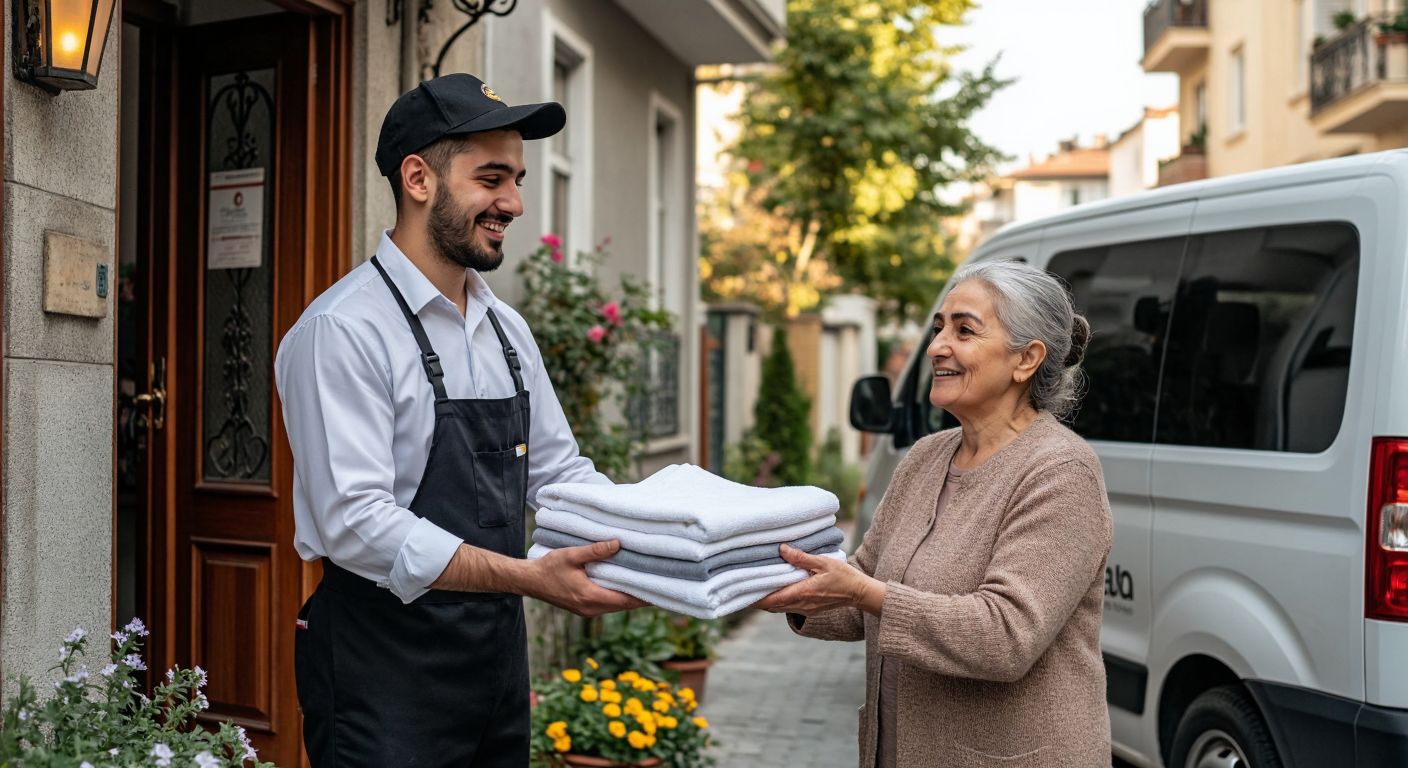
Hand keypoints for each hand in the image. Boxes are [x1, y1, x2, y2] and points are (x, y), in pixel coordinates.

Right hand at [527, 540, 648, 616]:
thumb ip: (595, 550)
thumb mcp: (572, 555)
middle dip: (640, 597)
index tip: (659, 589)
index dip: (643, 596)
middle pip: (623, 606)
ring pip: (616, 606)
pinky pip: (607, 604)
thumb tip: (617, 544)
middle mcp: (591, 608)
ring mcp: (587, 611)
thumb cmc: (548, 568)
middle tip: (658, 584)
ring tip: (645, 584)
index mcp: (590, 597)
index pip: (624, 600)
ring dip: (629, 597)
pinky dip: (618, 597)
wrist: (529, 581)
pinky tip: (624, 586)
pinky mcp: (584, 608)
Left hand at [754, 545, 885, 616]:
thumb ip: (801, 557)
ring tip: (756, 589)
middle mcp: (802, 604)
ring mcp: (806, 609)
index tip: (742, 593)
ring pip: (780, 608)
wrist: (860, 592)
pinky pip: (789, 606)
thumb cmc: (843, 576)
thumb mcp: (822, 562)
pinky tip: (776, 590)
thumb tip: (781, 549)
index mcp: (802, 593)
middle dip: (758, 600)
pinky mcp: (810, 608)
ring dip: (768, 600)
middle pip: (772, 606)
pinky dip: (779, 600)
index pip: (772, 600)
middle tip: (743, 589)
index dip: (755, 599)